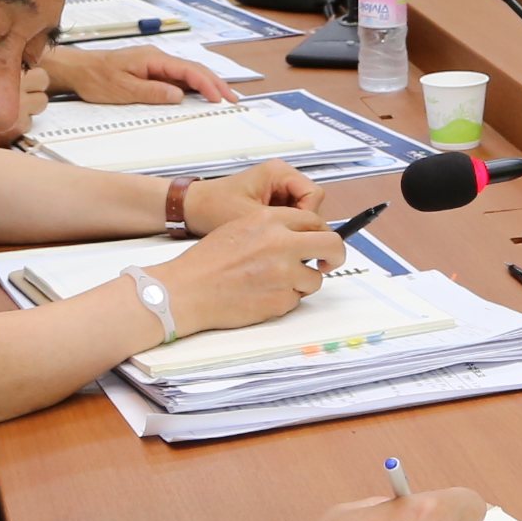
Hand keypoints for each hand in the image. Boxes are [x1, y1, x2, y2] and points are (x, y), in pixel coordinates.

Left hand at [47, 42, 235, 105]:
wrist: (78, 70)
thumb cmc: (96, 78)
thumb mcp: (122, 89)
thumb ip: (152, 92)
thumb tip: (178, 95)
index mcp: (153, 59)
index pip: (188, 70)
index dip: (206, 84)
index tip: (218, 98)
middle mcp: (158, 58)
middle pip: (194, 68)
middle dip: (216, 83)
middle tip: (233, 98)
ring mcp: (155, 63)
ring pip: (188, 72)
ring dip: (207, 84)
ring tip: (224, 97)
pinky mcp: (151, 71)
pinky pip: (177, 77)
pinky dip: (193, 85)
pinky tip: (201, 94)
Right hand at [153, 210, 351, 338]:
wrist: (185, 290)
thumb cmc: (206, 263)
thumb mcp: (239, 228)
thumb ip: (273, 228)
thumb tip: (302, 235)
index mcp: (269, 220)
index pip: (314, 220)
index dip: (322, 232)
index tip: (324, 241)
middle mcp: (281, 243)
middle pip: (331, 245)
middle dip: (336, 255)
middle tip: (331, 262)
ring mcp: (283, 272)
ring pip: (314, 279)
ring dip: (301, 283)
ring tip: (272, 283)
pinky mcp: (281, 299)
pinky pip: (296, 299)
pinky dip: (284, 299)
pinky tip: (260, 295)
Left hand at [180, 160, 324, 231]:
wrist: (190, 209)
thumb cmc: (212, 206)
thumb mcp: (250, 217)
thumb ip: (281, 225)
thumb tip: (306, 240)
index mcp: (279, 172)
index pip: (314, 194)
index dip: (310, 218)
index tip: (299, 236)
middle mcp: (281, 178)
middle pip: (311, 204)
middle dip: (301, 224)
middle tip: (287, 241)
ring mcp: (276, 190)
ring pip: (302, 213)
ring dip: (291, 228)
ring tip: (273, 238)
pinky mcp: (270, 202)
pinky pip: (289, 217)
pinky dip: (282, 229)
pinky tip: (268, 237)